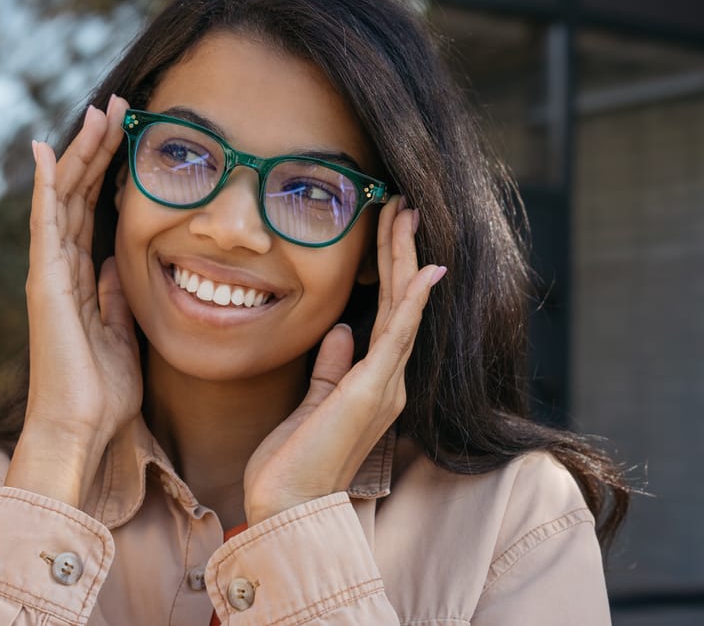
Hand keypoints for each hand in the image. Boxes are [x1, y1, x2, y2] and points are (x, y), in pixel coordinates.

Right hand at [5, 95, 140, 506]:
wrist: (79, 429)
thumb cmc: (101, 392)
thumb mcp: (121, 333)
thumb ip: (115, 296)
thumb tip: (116, 263)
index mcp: (79, 279)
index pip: (91, 211)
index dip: (107, 171)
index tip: (128, 136)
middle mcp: (59, 269)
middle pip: (76, 195)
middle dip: (96, 149)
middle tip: (118, 107)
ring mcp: (48, 274)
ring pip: (62, 199)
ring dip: (79, 154)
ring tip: (99, 113)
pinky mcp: (45, 284)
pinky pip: (45, 225)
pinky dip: (45, 187)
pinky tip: (47, 151)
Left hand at [242, 196, 445, 524]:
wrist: (286, 506)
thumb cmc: (293, 463)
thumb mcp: (311, 403)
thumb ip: (330, 367)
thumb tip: (341, 330)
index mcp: (372, 383)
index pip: (387, 313)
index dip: (390, 269)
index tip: (387, 227)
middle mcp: (387, 382)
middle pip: (401, 302)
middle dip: (400, 250)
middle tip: (402, 204)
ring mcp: (384, 387)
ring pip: (403, 308)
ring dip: (405, 259)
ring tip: (407, 214)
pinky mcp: (371, 392)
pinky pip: (397, 336)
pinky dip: (412, 301)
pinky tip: (425, 269)